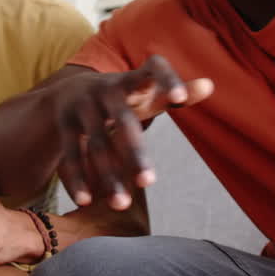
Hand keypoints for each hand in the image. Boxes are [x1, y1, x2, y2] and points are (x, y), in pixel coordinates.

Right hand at [54, 55, 212, 210]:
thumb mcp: (146, 93)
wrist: (68, 89)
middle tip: (149, 182)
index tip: (180, 99)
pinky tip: (85, 201)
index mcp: (131, 80)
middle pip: (122, 121)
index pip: (152, 70)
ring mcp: (81, 107)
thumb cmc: (122, 96)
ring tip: (122, 204)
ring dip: (107, 174)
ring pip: (95, 144)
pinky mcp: (64, 126)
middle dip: (133, 152)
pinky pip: (69, 154)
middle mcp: (105, 90)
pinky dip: (76, 178)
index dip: (167, 81)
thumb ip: (174, 92)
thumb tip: (210, 85)